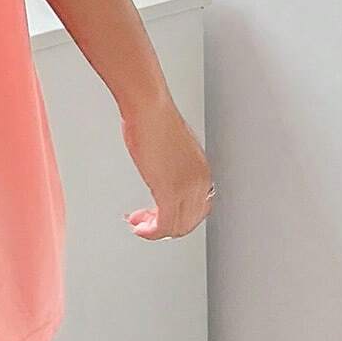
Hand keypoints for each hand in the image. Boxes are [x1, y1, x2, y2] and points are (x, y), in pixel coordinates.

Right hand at [120, 94, 213, 240]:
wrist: (150, 108)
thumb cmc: (154, 118)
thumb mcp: (171, 147)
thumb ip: (172, 166)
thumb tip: (161, 174)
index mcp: (202, 171)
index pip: (198, 209)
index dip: (177, 216)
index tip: (158, 215)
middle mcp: (200, 182)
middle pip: (188, 222)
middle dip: (165, 227)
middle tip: (144, 224)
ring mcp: (187, 189)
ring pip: (176, 227)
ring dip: (155, 231)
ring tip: (138, 226)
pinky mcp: (169, 192)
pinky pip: (164, 225)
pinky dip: (151, 232)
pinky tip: (139, 228)